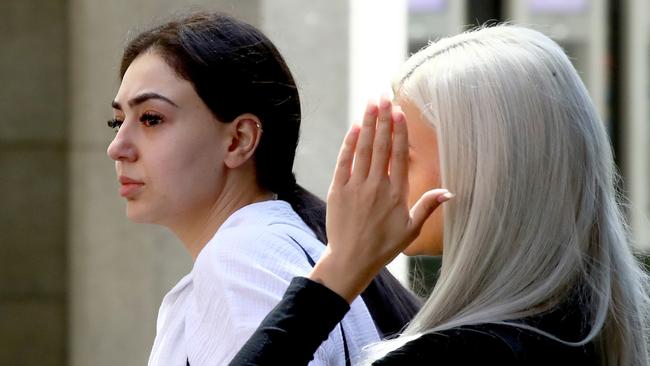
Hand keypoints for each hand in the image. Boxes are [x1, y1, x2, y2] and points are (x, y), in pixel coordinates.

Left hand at [309, 97, 452, 302]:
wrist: (351, 260)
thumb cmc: (383, 246)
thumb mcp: (411, 230)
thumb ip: (428, 207)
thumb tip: (450, 192)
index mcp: (396, 193)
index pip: (399, 155)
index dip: (399, 131)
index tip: (398, 111)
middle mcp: (376, 186)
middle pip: (381, 146)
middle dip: (382, 119)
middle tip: (383, 97)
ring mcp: (355, 187)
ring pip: (363, 149)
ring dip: (367, 124)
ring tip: (370, 103)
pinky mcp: (338, 190)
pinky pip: (344, 161)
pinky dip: (349, 143)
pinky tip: (355, 127)